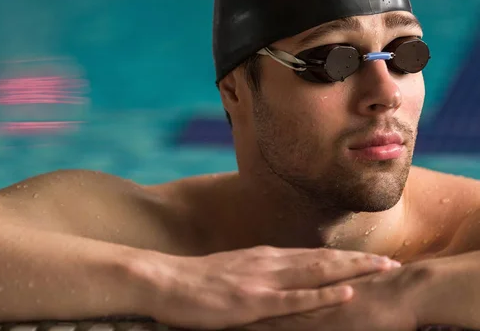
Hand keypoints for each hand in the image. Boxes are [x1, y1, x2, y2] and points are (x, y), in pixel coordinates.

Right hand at [142, 246, 399, 328]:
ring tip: (383, 269)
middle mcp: (270, 263)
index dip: (343, 258)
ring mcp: (263, 281)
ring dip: (353, 270)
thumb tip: (276, 279)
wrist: (164, 280)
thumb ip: (256, 274)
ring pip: (317, 272)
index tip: (370, 259)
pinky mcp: (253, 300)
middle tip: (393, 263)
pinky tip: (346, 292)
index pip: (312, 256)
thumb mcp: (231, 273)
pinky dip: (323, 294)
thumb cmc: (194, 281)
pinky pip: (295, 298)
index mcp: (265, 258)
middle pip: (323, 260)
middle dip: (359, 261)